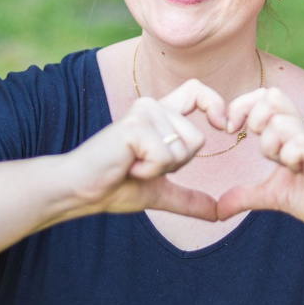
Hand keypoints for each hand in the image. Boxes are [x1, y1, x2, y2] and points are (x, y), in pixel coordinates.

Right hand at [65, 79, 228, 221]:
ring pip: (183, 149)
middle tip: (143, 165)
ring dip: (160, 169)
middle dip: (177, 165)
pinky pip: (165, 156)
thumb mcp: (159, 191)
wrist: (80, 191)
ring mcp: (143, 112)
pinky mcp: (135, 125)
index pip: (196, 91)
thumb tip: (218, 213)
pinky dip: (148, 171)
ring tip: (132, 164)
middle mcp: (152, 106)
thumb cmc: (114, 186)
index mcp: (160, 115)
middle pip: (197, 138)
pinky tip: (126, 166)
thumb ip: (189, 198)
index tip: (223, 126)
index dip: (216, 104)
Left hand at [217, 88, 303, 237]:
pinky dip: (290, 157)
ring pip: (282, 120)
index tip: (230, 131)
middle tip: (253, 144)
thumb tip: (218, 209)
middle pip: (272, 95)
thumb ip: (246, 195)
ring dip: (271, 143)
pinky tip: (295, 171)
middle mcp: (301, 129)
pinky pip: (300, 143)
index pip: (263, 95)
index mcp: (289, 130)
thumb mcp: (273, 195)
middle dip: (254, 118)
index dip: (242, 105)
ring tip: (279, 163)